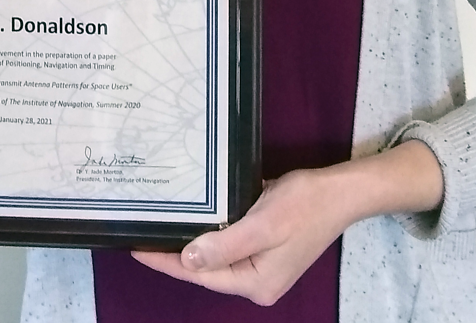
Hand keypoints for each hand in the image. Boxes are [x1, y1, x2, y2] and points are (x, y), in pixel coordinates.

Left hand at [133, 168, 347, 304]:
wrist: (339, 191)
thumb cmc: (302, 206)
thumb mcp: (261, 225)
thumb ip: (224, 245)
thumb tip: (188, 261)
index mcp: (256, 283)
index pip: (200, 275)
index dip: (167, 260)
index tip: (136, 247)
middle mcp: (257, 280)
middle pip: (207, 268)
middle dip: (176, 253)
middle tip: (142, 232)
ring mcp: (262, 263)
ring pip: (216, 254)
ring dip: (191, 240)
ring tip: (160, 225)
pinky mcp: (264, 244)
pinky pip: (229, 241)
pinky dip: (209, 230)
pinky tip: (192, 216)